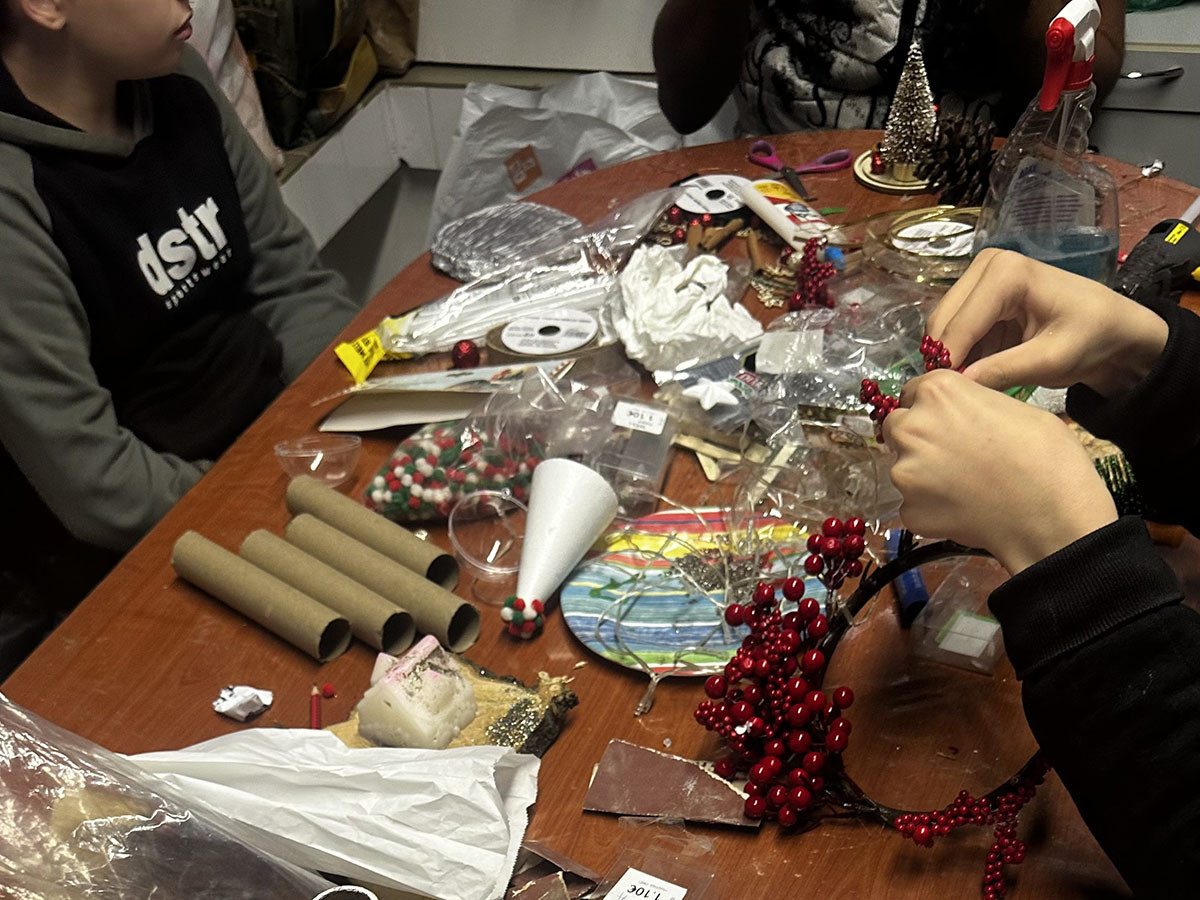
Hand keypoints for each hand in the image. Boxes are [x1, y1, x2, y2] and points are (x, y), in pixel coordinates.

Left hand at [882, 370, 1117, 573]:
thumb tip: (962, 415)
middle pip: (898, 428)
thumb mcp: (1013, 407)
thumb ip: (971, 404)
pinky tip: (964, 508)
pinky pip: (913, 504)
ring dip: (924, 475)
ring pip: (904, 468)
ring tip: (966, 486)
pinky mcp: (909, 510)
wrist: (1050, 515)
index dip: (928, 408)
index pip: (912, 392)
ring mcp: (906, 471)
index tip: (941, 421)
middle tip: (952, 455)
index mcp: (937, 393)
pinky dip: (931, 507)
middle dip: (918, 439)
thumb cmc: (1045, 457)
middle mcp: (912, 427)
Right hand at [927, 249, 1167, 396]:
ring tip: (967, 386)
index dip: (949, 362)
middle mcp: (987, 265)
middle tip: (957, 394)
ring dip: (950, 356)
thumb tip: (958, 384)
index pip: (960, 323)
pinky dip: (960, 352)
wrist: (1115, 330)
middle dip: (945, 358)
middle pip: (942, 320)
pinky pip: (955, 329)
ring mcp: (981, 277)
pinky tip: (974, 371)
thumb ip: (1003, 370)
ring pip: (943, 326)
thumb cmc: (1092, 339)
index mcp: (1006, 273)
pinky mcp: (979, 294)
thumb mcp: (1051, 360)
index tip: (948, 398)